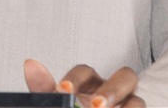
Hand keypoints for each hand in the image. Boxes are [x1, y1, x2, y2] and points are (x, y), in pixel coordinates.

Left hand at [24, 59, 144, 107]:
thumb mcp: (57, 102)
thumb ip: (44, 89)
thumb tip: (30, 64)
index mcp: (91, 83)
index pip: (86, 71)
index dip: (75, 79)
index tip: (62, 90)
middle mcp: (113, 91)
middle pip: (125, 76)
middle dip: (111, 90)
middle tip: (95, 105)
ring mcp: (128, 107)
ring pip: (138, 101)